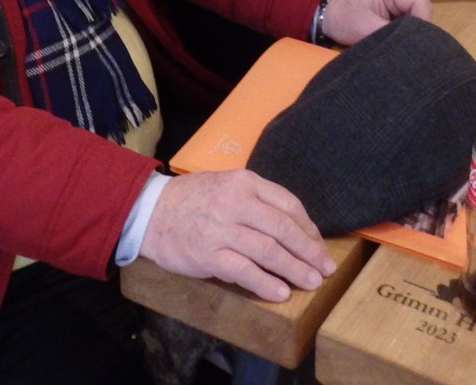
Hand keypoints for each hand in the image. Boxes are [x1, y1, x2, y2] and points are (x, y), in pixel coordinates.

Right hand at [139, 170, 334, 301]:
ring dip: (295, 269)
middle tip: (326, 268)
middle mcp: (236, 203)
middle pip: (283, 229)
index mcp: (245, 182)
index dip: (308, 228)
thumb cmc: (193, 199)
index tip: (319, 246)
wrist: (150, 211)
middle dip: (309, 251)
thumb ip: (257, 200)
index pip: (288, 204)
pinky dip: (266, 283)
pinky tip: (281, 292)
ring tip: (312, 282)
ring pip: (269, 251)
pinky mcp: (208, 255)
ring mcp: (222, 229)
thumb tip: (293, 226)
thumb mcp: (227, 184)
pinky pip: (245, 271)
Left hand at [320, 0, 431, 44]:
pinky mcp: (395, 8)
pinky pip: (409, 19)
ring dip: (410, 32)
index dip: (422, 23)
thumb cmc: (344, 19)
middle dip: (417, 29)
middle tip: (408, 47)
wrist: (327, 16)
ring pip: (417, 15)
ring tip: (401, 45)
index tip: (413, 43)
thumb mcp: (367, 30)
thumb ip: (392, 35)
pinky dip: (405, 32)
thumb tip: (411, 48)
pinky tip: (397, 41)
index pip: (421, 3)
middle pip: (422, 9)